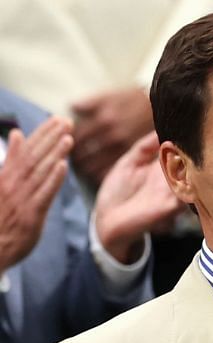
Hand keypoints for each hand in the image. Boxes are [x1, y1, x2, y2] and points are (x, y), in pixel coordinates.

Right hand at [0, 117, 72, 270]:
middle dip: (50, 137)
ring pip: (40, 172)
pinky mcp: (30, 216)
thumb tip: (17, 135)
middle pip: (33, 156)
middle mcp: (12, 184)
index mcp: (5, 176)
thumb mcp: (2, 185)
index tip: (56, 119)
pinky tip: (63, 166)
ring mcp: (21, 199)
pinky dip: (53, 180)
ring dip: (54, 153)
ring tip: (68, 137)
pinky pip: (43, 195)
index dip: (42, 133)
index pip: (26, 149)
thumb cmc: (0, 216)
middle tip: (67, 121)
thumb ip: (11, 162)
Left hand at [70, 87, 154, 185]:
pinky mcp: (133, 158)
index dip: (67, 140)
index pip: (76, 135)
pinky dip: (99, 174)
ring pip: (93, 165)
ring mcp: (121, 148)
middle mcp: (110, 135)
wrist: (160, 106)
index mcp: (102, 119)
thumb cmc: (133, 100)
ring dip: (85, 167)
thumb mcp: (110, 96)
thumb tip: (70, 107)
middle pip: (82, 152)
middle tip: (72, 158)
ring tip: (82, 167)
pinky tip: (96, 174)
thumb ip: (88, 103)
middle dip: (75, 156)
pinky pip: (108, 172)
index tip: (64, 144)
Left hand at [94, 132, 187, 263]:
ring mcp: (175, 192)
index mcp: (164, 167)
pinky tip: (189, 168)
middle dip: (197, 148)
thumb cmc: (117, 191)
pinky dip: (191, 182)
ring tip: (197, 147)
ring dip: (196, 164)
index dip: (187, 137)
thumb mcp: (130, 162)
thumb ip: (145, 146)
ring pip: (195, 176)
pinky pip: (188, 193)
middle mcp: (174, 179)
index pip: (182, 150)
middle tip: (200, 131)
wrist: (108, 220)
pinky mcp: (171, 206)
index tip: (193, 120)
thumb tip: (159, 128)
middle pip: (193, 162)